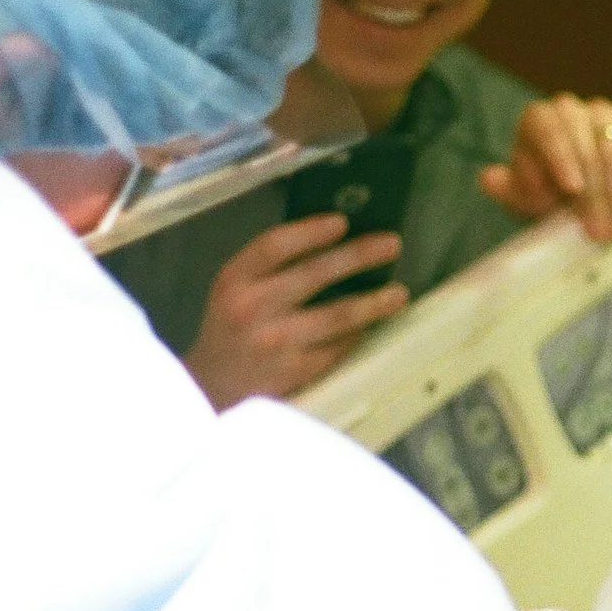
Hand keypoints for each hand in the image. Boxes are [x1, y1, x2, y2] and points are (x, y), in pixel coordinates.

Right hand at [184, 214, 407, 409]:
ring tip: (399, 293)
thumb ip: (272, 266)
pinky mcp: (294, 371)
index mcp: (235, 280)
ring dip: (374, 301)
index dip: (311, 231)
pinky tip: (371, 324)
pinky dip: (358, 333)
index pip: (275, 245)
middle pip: (315, 273)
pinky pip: (338, 347)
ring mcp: (276, 342)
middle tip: (391, 244)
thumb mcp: (236, 289)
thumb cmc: (232, 329)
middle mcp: (252, 308)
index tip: (342, 222)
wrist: (212, 389)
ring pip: (338, 315)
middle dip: (359, 255)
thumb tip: (334, 240)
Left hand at [480, 94, 611, 242]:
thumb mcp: (518, 195)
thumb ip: (504, 187)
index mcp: (537, 119)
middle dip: (594, 193)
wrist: (568, 190)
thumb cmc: (541, 191)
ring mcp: (601, 112)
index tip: (572, 189)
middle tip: (598, 230)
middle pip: (585, 145)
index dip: (562, 159)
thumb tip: (490, 178)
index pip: (549, 131)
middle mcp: (568, 109)